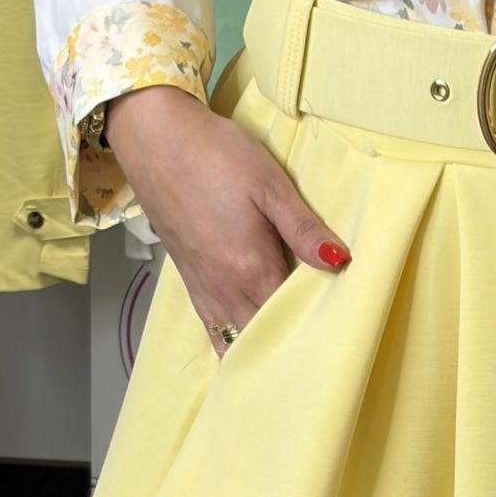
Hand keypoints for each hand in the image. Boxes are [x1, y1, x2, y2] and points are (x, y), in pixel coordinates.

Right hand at [104, 86, 350, 357]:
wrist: (155, 138)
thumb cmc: (215, 155)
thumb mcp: (269, 184)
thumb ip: (303, 228)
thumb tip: (340, 261)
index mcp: (251, 268)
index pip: (291, 318)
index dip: (316, 329)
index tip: (339, 333)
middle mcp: (225, 288)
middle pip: (263, 338)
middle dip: (290, 348)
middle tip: (319, 352)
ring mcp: (203, 288)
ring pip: (234, 341)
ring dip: (259, 350)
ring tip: (287, 358)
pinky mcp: (189, 281)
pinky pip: (213, 329)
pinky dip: (232, 343)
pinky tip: (247, 344)